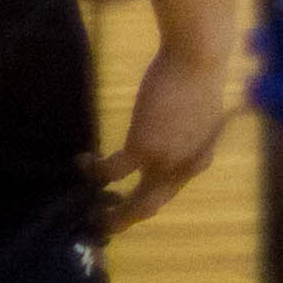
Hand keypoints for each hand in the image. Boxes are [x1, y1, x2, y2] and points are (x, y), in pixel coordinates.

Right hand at [91, 41, 228, 234]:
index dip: (144, 202)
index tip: (123, 205)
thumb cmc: (197, 77)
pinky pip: (111, 171)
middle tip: (100, 223)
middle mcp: (185, 167)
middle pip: (151, 206)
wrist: (197, 58)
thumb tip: (165, 139)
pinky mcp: (144, 147)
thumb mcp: (196, 116)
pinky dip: (94, 171)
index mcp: (199, 159)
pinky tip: (83, 163)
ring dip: (108, 209)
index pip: (169, 192)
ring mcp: (165, 161)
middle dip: (123, 219)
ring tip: (87, 209)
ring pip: (133, 201)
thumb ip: (182, 137)